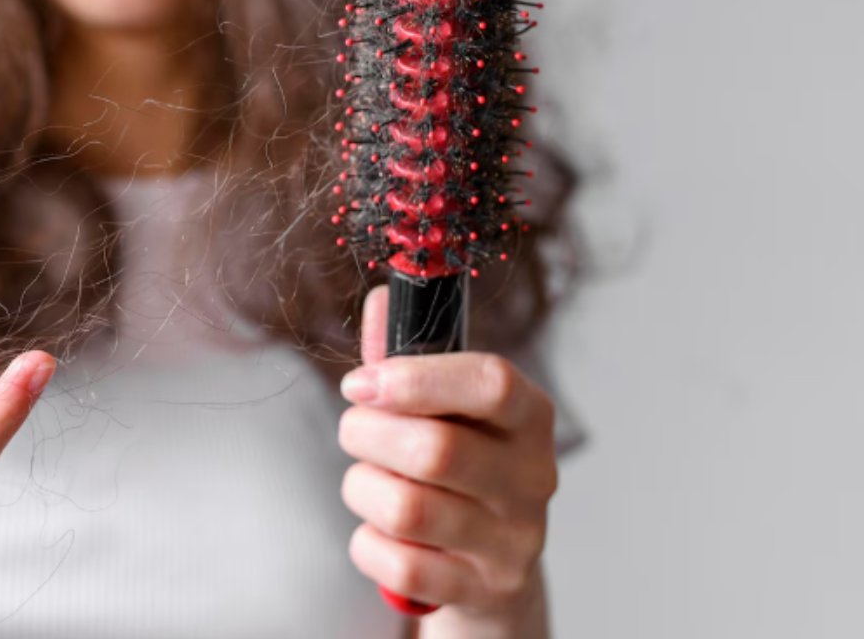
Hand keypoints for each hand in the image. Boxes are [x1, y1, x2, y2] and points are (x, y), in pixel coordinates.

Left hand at [337, 285, 558, 616]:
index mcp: (529, 417)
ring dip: (362, 489)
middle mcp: (533, 478)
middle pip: (436, 450)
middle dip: (367, 435)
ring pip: (408, 508)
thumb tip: (382, 296)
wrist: (488, 569)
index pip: (492, 383)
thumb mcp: (443, 408)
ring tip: (368, 481)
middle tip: (354, 430)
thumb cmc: (457, 469)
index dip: (417, 378)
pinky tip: (380, 532)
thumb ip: (407, 355)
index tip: (361, 382)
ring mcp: (513, 541)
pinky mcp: (483, 591)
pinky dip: (368, 544)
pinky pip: (398, 564)